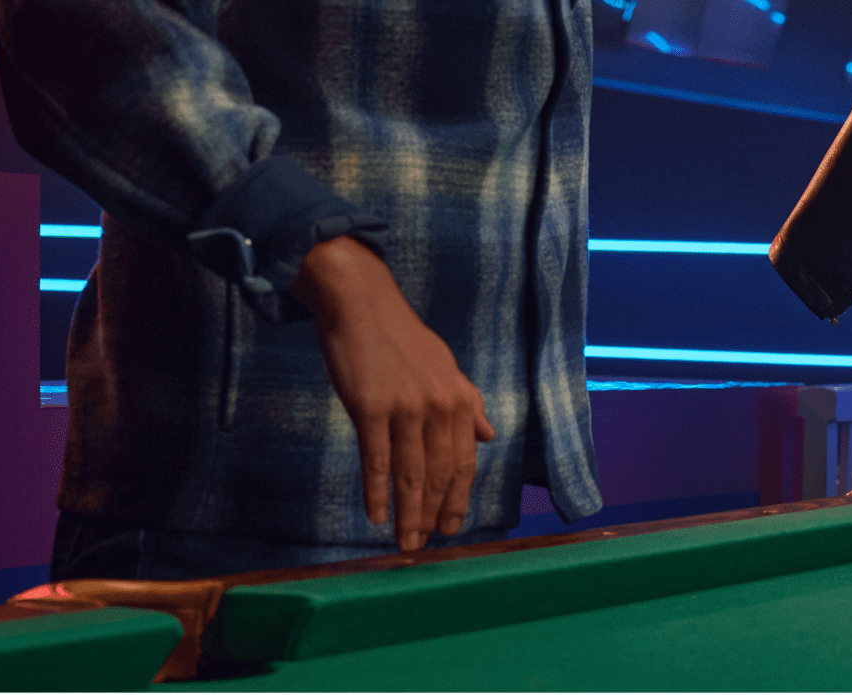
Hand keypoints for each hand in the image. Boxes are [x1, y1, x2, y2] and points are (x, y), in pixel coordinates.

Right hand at [291, 235, 495, 550]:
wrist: (363, 306)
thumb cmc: (402, 339)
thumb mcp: (446, 366)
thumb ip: (469, 403)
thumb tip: (489, 436)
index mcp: (460, 398)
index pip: (465, 462)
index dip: (459, 499)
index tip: (451, 528)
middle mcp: (440, 406)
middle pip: (440, 474)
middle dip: (434, 515)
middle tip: (424, 546)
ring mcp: (406, 407)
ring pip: (411, 474)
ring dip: (409, 514)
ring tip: (405, 543)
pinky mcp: (372, 408)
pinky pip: (377, 460)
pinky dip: (377, 492)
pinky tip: (377, 516)